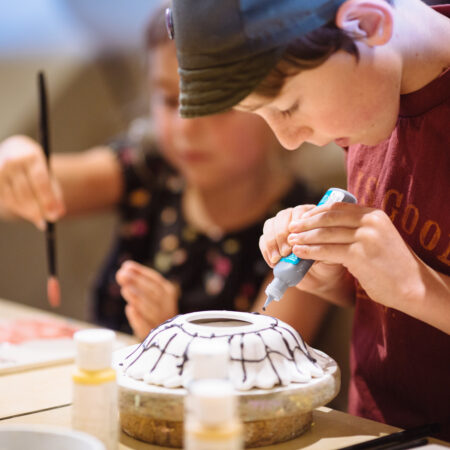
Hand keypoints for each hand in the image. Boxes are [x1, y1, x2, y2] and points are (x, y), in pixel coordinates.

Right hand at [0, 135, 64, 228]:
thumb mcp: (47, 173)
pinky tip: (28, 213)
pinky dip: (18, 209)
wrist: (12, 150)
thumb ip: (54, 192)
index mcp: (31, 156)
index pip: (40, 180)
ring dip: (28, 213)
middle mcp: (13, 160)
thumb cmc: (35, 165)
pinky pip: (6, 200)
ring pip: (14, 198)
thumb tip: (59, 214)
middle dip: (37, 210)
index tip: (54, 216)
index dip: (47, 199)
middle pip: (25, 191)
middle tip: (46, 224)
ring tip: (40, 220)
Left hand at [116, 260, 178, 339]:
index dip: (141, 273)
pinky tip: (130, 309)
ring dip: (138, 298)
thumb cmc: (155, 311)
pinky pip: (146, 328)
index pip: (156, 280)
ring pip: (151, 309)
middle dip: (138, 283)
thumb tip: (125, 268)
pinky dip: (138, 319)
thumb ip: (141, 283)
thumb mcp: (152, 295)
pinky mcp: (153, 337)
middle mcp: (168, 307)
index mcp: (168, 293)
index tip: (127, 266)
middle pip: (154, 293)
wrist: (166, 338)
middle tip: (122, 274)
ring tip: (125, 289)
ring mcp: (162, 322)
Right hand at [260, 204, 347, 295]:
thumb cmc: (327, 261)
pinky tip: (273, 262)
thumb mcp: (328, 253)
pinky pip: (263, 240)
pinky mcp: (271, 239)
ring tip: (278, 258)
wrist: (320, 276)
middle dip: (282, 234)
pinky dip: (266, 251)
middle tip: (285, 251)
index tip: (295, 240)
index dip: (296, 225)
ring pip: (270, 225)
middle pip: (282, 216)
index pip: (299, 211)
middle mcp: (294, 217)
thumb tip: (302, 245)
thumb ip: (318, 246)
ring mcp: (280, 227)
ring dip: (272, 242)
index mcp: (311, 215)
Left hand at [287, 202, 422, 309]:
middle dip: (306, 224)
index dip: (315, 212)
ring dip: (304, 238)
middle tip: (291, 229)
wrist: (412, 286)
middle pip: (328, 218)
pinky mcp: (359, 255)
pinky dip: (310, 251)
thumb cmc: (390, 265)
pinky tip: (300, 253)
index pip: (337, 208)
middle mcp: (370, 222)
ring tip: (291, 241)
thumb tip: (323, 228)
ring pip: (325, 234)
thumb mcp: (375, 238)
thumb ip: (355, 230)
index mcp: (373, 214)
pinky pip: (327, 251)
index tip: (301, 218)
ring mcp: (365, 237)